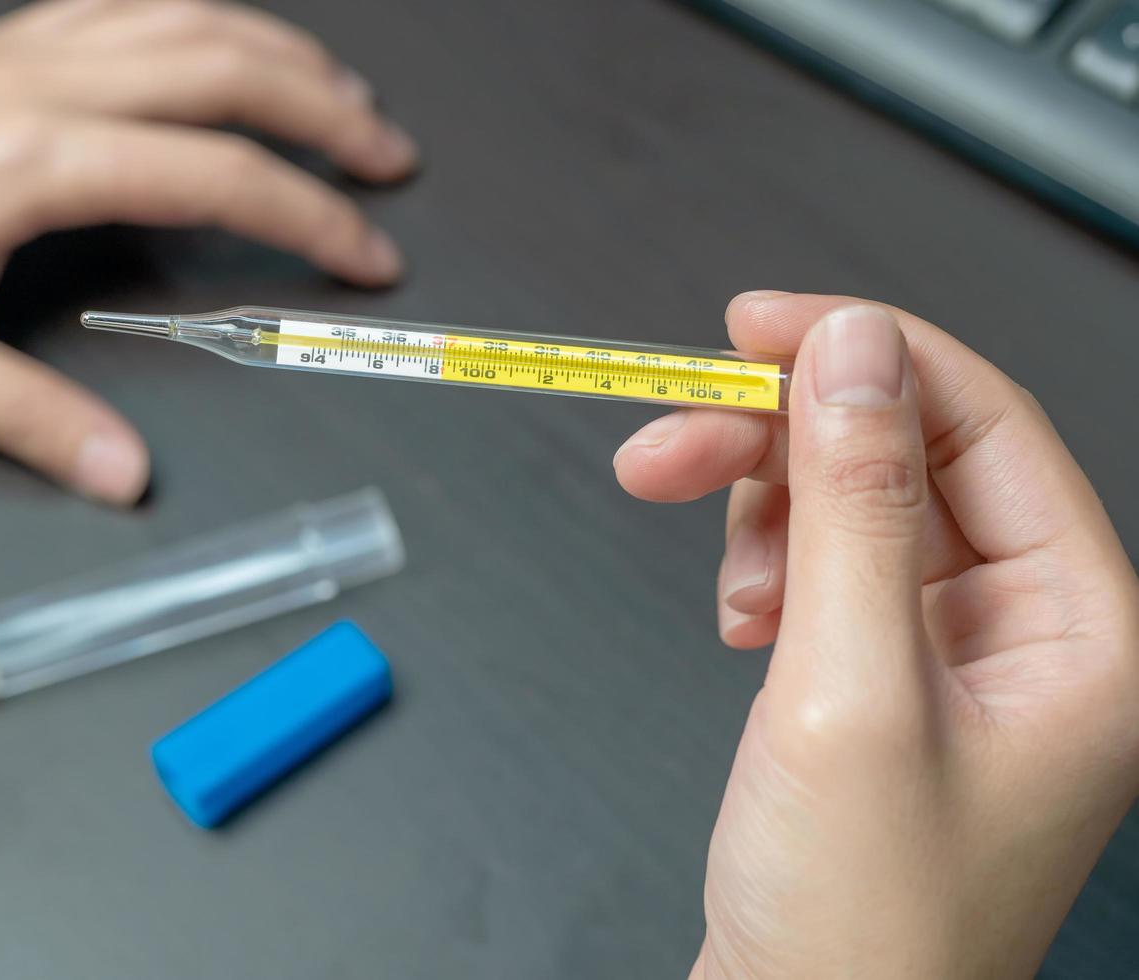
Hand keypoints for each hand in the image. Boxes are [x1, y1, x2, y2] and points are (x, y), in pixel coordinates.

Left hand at [0, 0, 416, 503]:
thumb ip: (33, 420)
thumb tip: (124, 477)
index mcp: (36, 158)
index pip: (218, 176)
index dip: (310, 217)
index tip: (367, 255)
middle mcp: (47, 84)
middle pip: (229, 69)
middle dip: (328, 113)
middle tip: (390, 162)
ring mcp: (32, 50)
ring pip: (192, 19)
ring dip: (284, 53)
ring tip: (346, 98)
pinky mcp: (14, 44)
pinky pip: (140, 5)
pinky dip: (211, 20)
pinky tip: (236, 43)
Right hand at [615, 293, 1138, 977]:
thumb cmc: (858, 921)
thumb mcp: (848, 691)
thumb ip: (853, 504)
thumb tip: (851, 347)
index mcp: (1084, 629)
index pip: (984, 424)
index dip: (866, 355)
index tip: (752, 326)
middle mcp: (1035, 630)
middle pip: (905, 458)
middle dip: (780, 443)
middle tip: (666, 444)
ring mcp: (959, 656)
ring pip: (855, 506)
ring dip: (767, 515)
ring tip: (730, 595)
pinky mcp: (890, 678)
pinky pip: (828, 569)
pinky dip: (768, 572)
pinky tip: (746, 625)